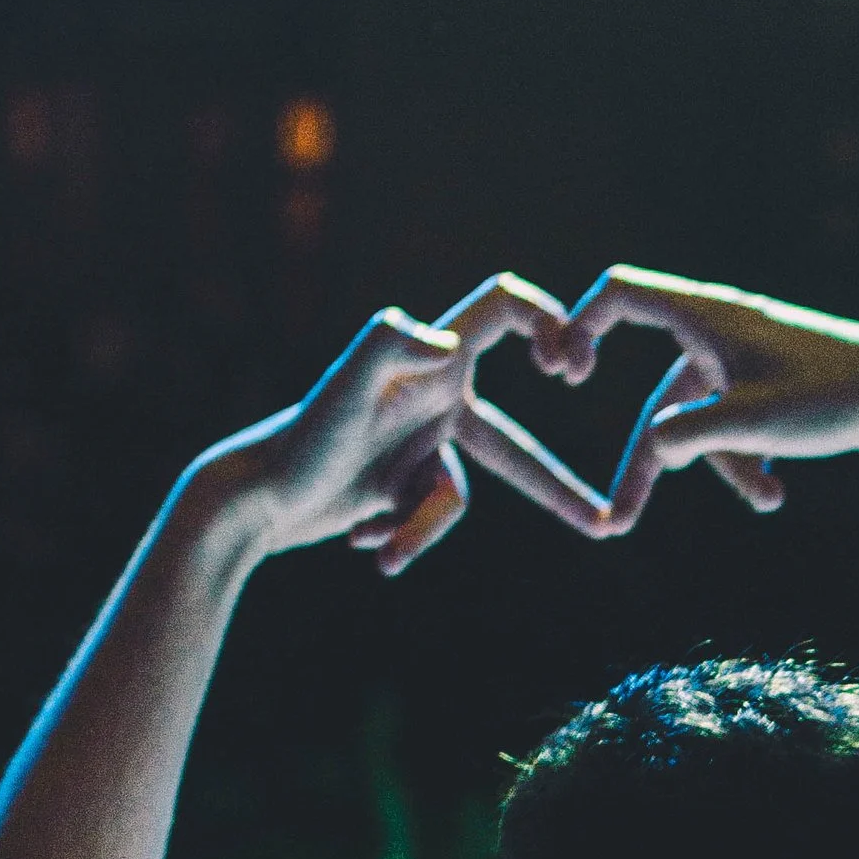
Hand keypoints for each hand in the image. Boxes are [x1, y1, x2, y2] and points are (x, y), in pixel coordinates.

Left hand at [209, 283, 614, 574]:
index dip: (549, 319)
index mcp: (432, 363)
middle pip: (516, 448)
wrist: (250, 499)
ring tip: (377, 551)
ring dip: (420, 531)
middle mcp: (432, 397)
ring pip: (459, 500)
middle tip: (608, 522)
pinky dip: (401, 538)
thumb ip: (387, 343)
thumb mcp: (342, 388)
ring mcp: (418, 444)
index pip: (502, 308)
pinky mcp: (401, 484)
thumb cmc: (298, 440)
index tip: (573, 367)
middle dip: (559, 491)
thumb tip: (447, 347)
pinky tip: (361, 541)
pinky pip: (429, 521)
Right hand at [539, 267, 858, 527]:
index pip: (621, 295)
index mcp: (709, 317)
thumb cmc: (834, 398)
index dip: (580, 326)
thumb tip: (652, 450)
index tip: (565, 375)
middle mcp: (724, 331)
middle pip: (660, 397)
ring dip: (724, 467)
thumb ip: (690, 436)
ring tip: (765, 501)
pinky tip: (775, 493)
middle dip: (646, 463)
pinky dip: (750, 461)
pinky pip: (738, 428)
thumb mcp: (752, 423)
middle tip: (618, 522)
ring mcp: (751, 360)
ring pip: (704, 422)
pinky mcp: (778, 388)